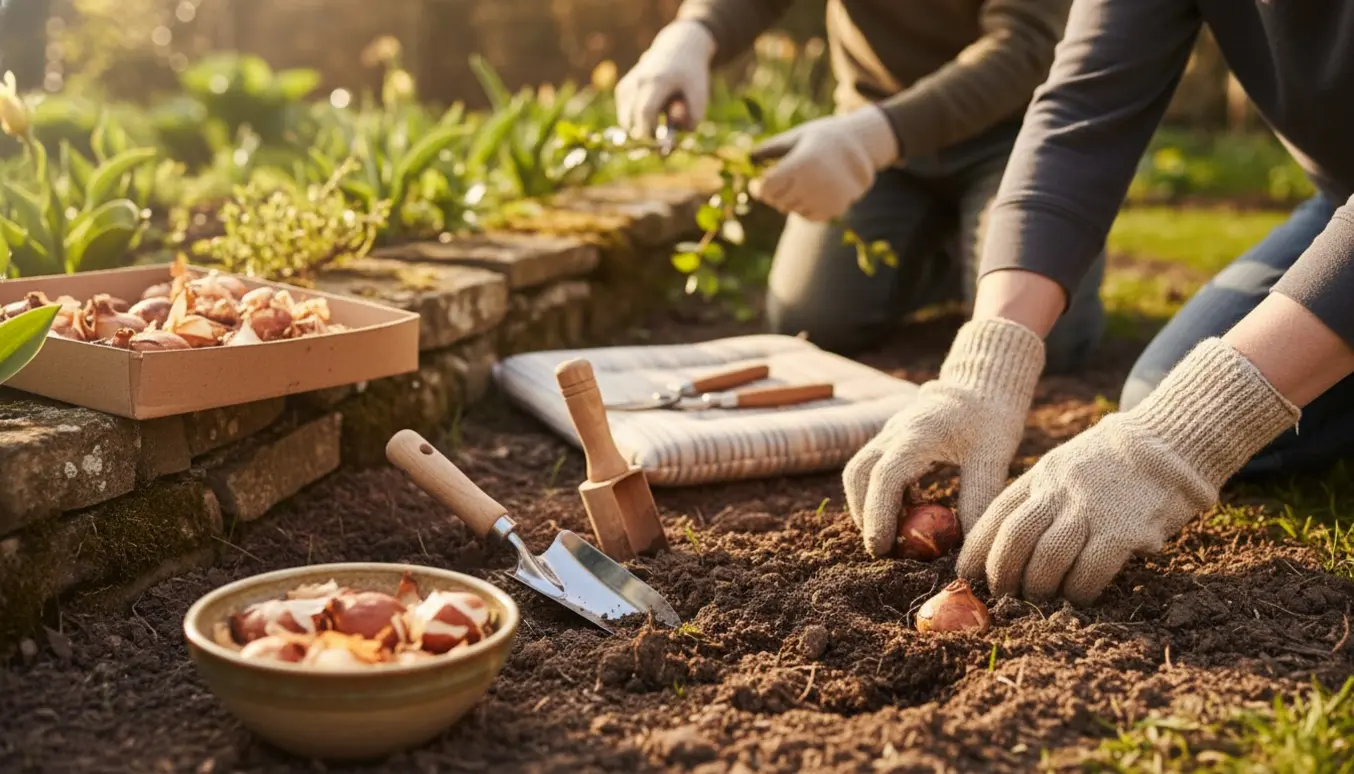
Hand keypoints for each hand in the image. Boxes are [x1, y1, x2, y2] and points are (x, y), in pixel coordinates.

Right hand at [615, 21, 715, 136]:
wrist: (679, 47)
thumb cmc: (692, 76)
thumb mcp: (700, 95)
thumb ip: (691, 119)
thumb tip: (671, 139)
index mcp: (658, 81)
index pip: (645, 112)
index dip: (650, 132)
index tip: (659, 144)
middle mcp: (638, 81)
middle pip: (631, 119)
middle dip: (644, 135)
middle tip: (658, 140)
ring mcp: (628, 84)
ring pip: (626, 120)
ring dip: (640, 127)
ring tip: (658, 116)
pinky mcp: (623, 88)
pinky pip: (625, 114)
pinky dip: (636, 120)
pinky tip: (651, 108)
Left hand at [748, 106, 898, 222]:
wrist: (861, 146)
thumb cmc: (822, 137)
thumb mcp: (795, 136)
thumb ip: (769, 148)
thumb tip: (747, 158)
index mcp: (799, 164)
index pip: (765, 189)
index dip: (759, 188)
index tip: (758, 183)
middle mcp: (811, 185)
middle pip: (777, 202)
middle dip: (775, 193)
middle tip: (783, 180)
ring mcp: (824, 199)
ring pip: (792, 210)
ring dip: (791, 200)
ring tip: (803, 181)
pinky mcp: (834, 210)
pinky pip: (808, 216)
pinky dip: (805, 207)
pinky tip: (814, 190)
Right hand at [843, 318, 1044, 556]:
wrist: (981, 388)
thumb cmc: (990, 422)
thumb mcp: (992, 459)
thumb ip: (978, 499)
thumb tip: (967, 546)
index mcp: (918, 435)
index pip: (885, 477)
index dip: (879, 515)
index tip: (883, 547)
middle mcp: (894, 433)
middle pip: (857, 474)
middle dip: (863, 514)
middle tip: (882, 548)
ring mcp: (887, 435)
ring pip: (858, 471)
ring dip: (866, 505)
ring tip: (891, 535)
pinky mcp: (889, 441)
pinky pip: (871, 470)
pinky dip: (879, 495)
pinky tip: (905, 514)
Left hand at [957, 338, 1299, 604]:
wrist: (1171, 441)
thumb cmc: (1113, 463)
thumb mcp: (1065, 466)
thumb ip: (1039, 497)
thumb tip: (1008, 543)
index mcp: (1041, 475)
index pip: (996, 513)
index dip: (976, 548)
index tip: (965, 574)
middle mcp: (1060, 490)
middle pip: (1015, 538)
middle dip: (1003, 573)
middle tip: (1003, 595)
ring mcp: (1091, 508)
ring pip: (1048, 558)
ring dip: (1038, 588)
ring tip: (1039, 602)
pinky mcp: (1124, 528)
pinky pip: (1090, 569)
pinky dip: (1078, 590)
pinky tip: (1077, 599)